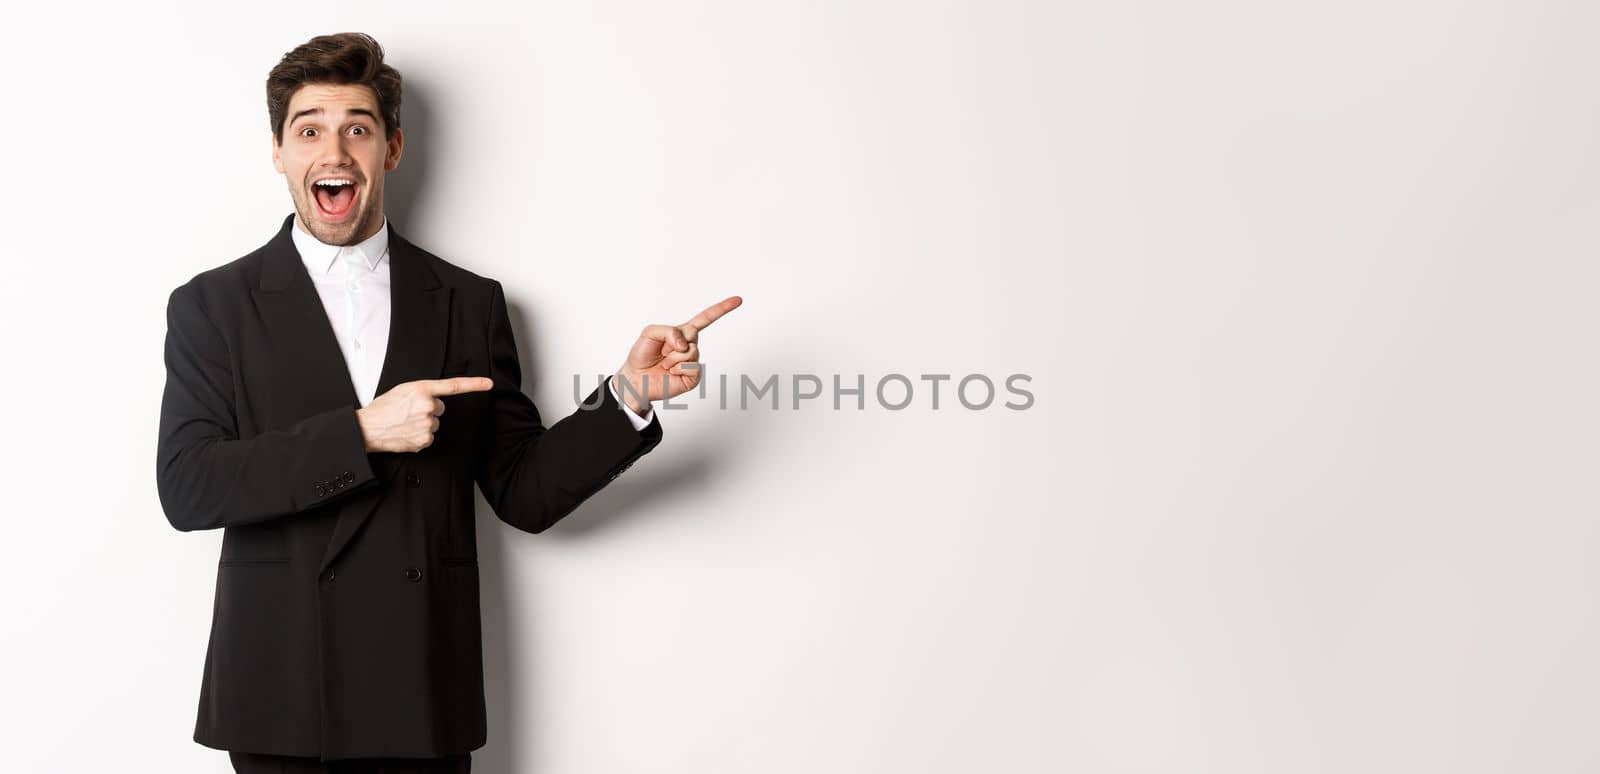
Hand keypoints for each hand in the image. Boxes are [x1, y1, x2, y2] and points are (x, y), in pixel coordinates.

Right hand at [355, 376, 493, 452]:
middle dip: (428, 410)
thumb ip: (422, 393)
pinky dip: (419, 436)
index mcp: (422, 389)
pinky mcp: (425, 440)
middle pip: (440, 408)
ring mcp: (428, 424)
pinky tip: (406, 433)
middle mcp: (428, 406)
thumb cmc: (383, 408)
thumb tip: (434, 400)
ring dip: (423, 424)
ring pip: (434, 423)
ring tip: (404, 423)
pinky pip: (429, 437)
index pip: (453, 386)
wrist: (368, 428)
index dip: (474, 384)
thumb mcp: (403, 391)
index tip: (489, 384)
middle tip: (408, 412)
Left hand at [614, 295, 742, 412]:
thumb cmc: (641, 355)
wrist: (635, 379)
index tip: (738, 300)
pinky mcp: (693, 377)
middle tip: (662, 351)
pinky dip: (677, 369)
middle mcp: (690, 346)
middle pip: (693, 335)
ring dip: (672, 358)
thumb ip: (668, 331)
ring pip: (690, 352)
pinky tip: (671, 372)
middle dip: (673, 342)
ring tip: (664, 363)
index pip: (705, 318)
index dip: (722, 309)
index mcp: (683, 333)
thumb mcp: (650, 332)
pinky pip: (691, 367)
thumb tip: (686, 345)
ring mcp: (693, 362)